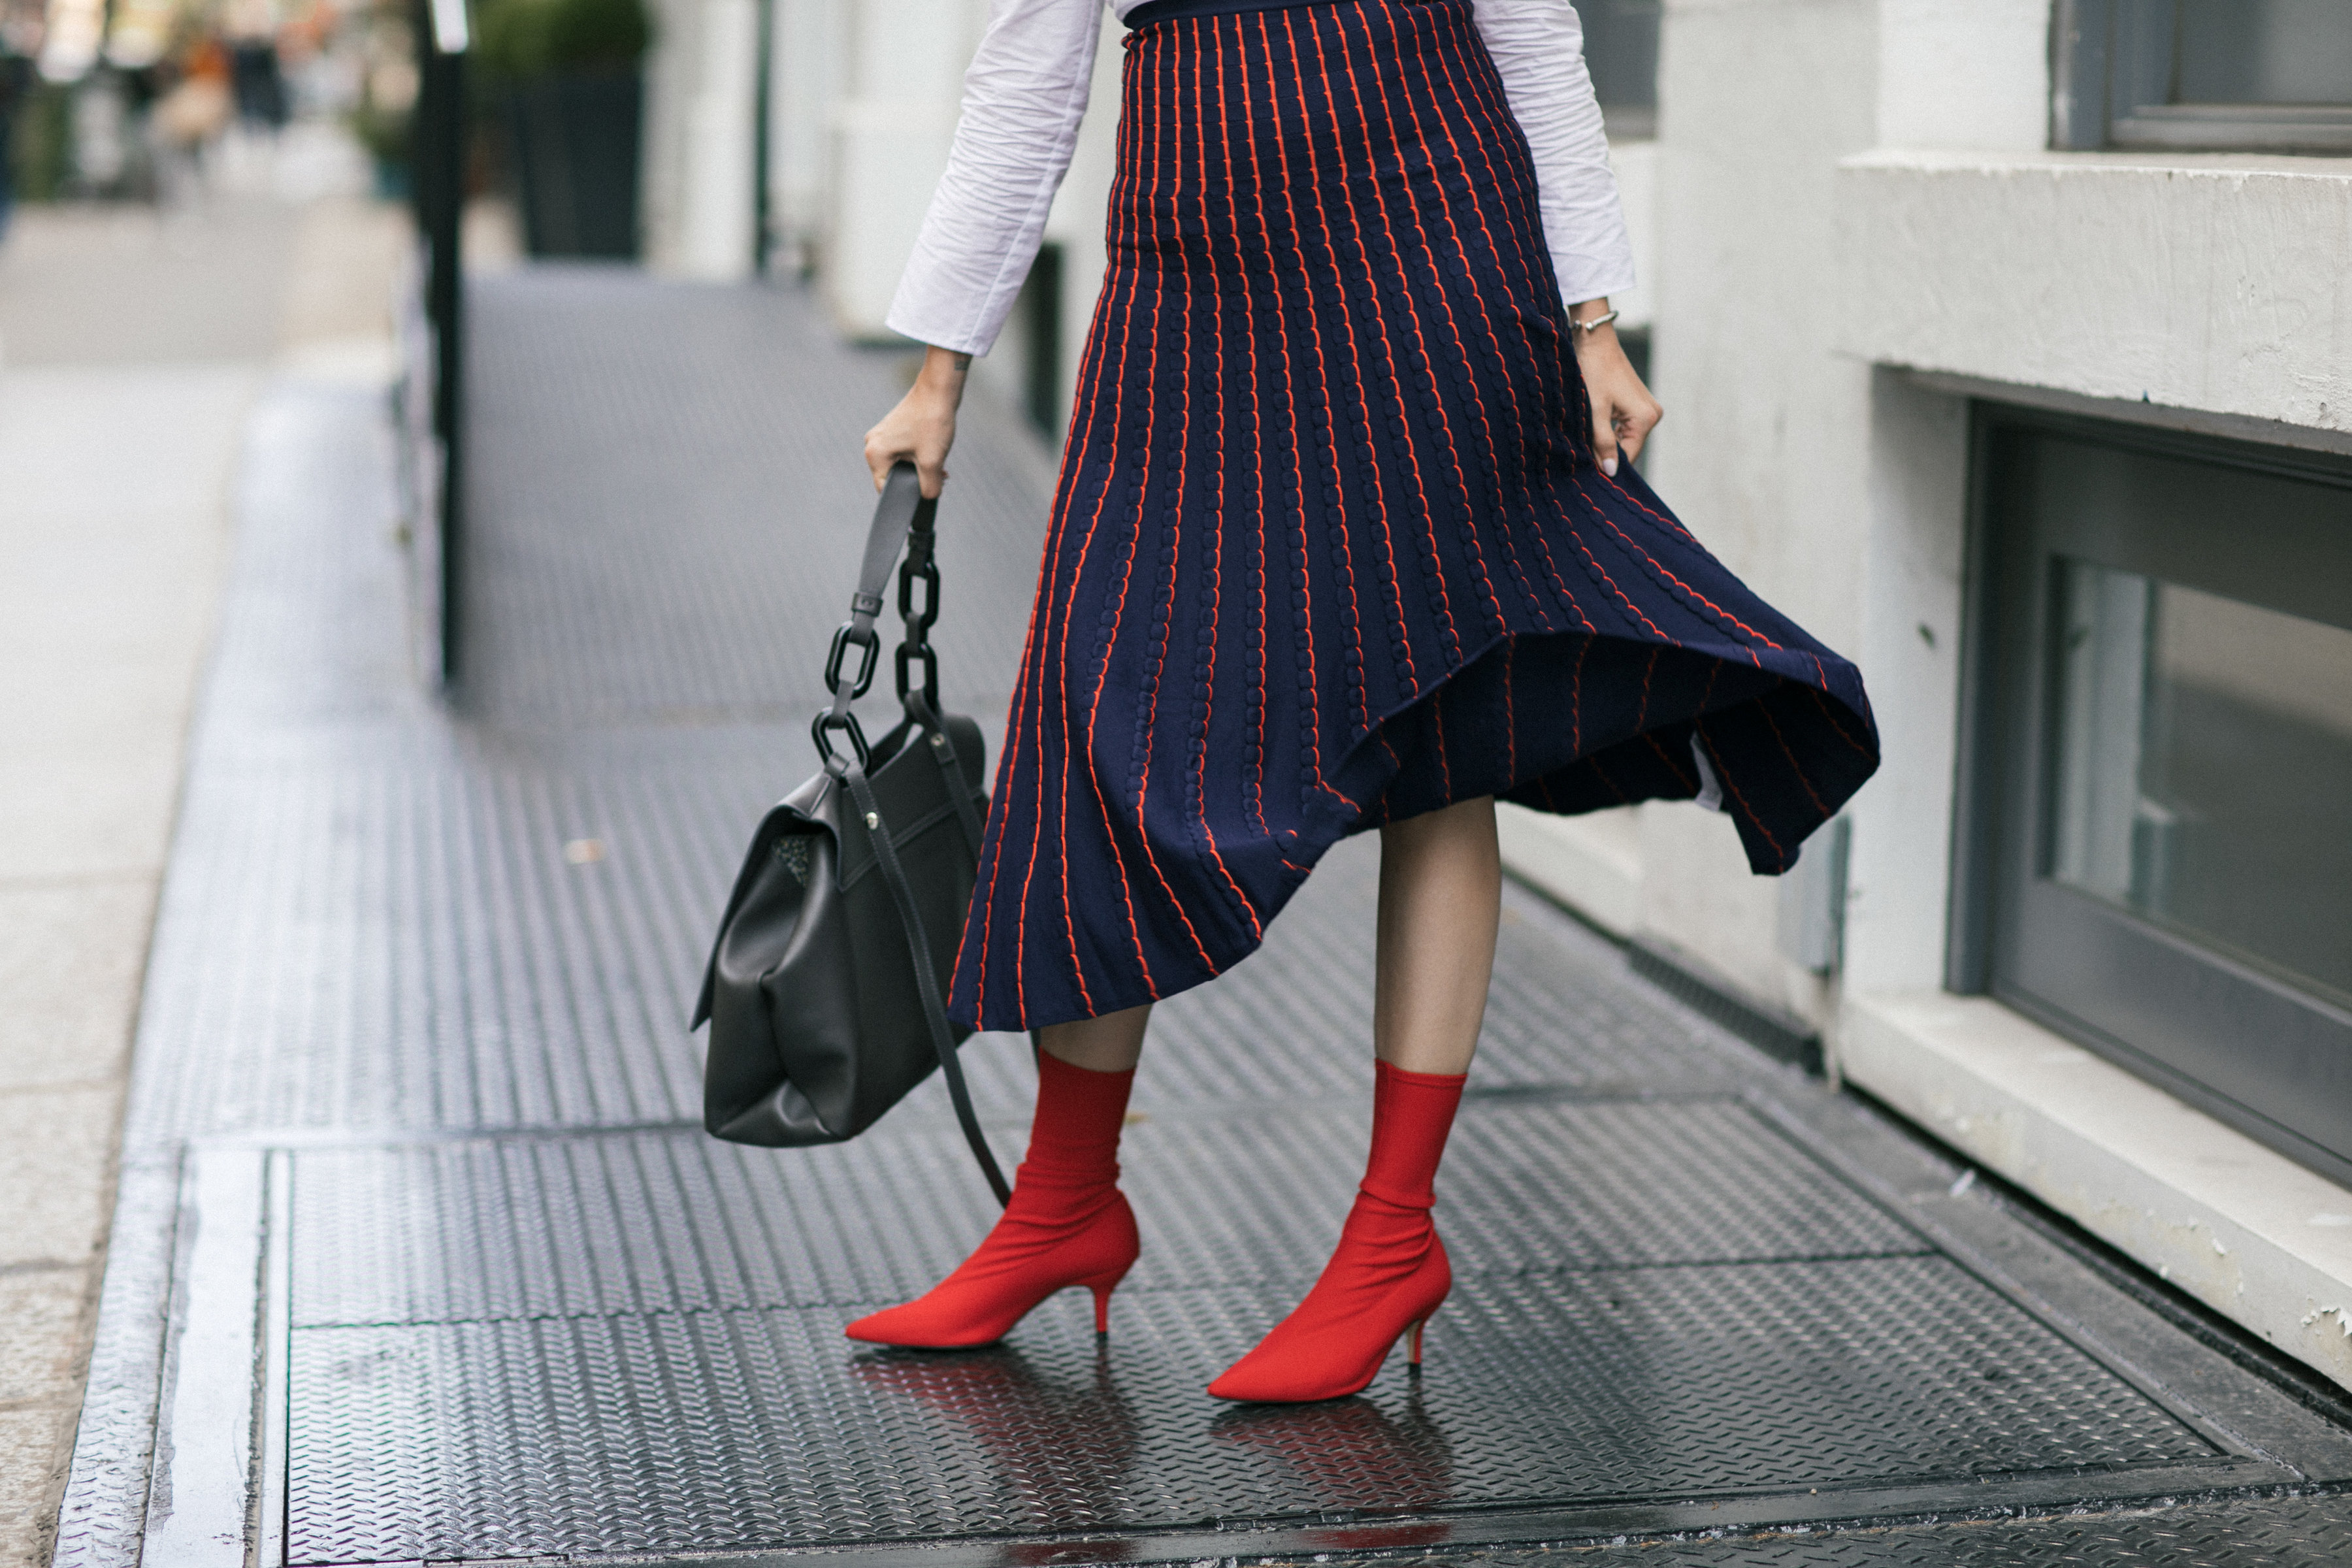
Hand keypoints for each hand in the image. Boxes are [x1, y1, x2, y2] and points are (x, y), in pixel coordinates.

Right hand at [863, 345, 970, 496]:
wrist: (939, 389)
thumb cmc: (932, 421)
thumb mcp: (932, 461)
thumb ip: (928, 487)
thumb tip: (928, 497)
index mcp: (875, 454)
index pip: (885, 488)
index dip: (905, 495)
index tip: (925, 491)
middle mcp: (872, 444)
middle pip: (894, 476)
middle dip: (917, 479)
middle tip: (938, 476)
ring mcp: (882, 435)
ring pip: (901, 464)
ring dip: (921, 468)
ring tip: (939, 464)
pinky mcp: (893, 430)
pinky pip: (904, 452)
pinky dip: (920, 456)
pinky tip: (935, 453)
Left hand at [1568, 299, 1660, 478]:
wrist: (1595, 342)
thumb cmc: (1594, 373)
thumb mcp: (1595, 412)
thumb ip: (1603, 443)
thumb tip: (1610, 471)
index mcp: (1645, 418)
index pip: (1628, 456)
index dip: (1607, 464)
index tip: (1587, 469)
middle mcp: (1652, 415)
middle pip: (1628, 447)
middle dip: (1606, 451)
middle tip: (1582, 451)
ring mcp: (1648, 408)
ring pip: (1625, 437)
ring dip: (1606, 440)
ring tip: (1586, 435)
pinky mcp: (1639, 402)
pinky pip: (1625, 426)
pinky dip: (1609, 429)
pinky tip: (1593, 425)